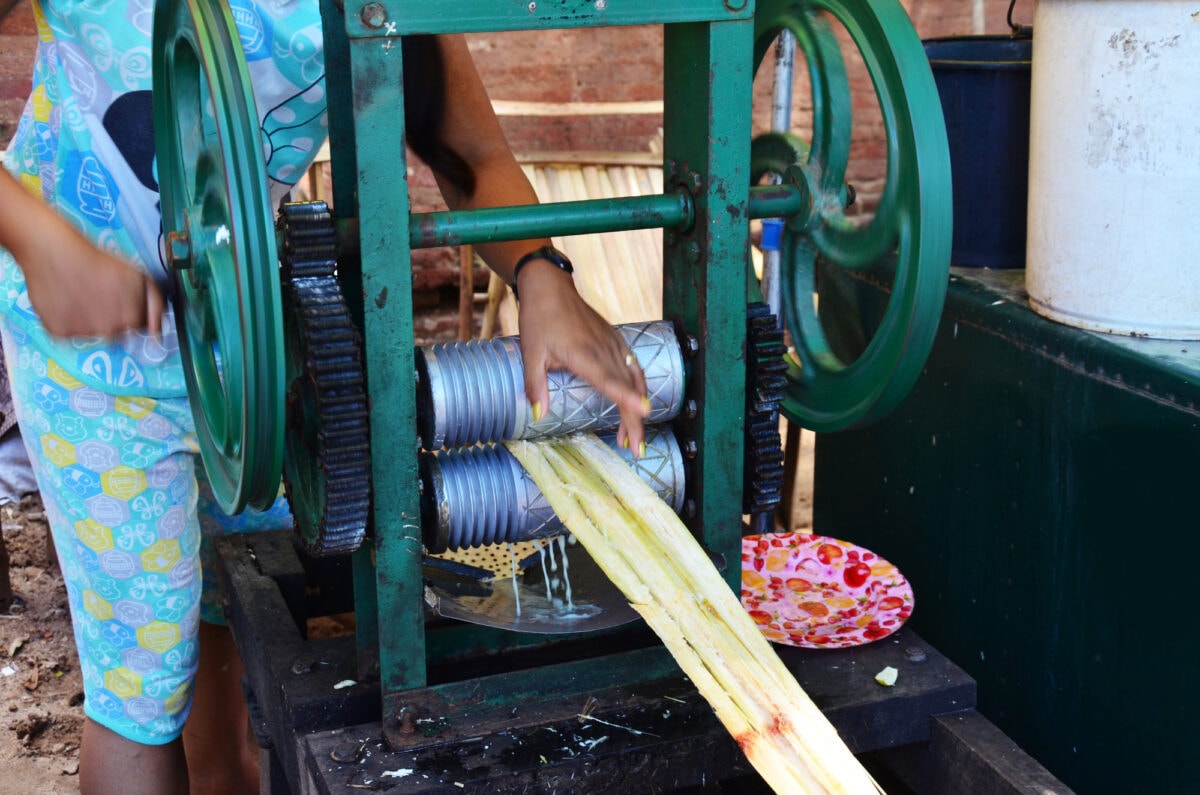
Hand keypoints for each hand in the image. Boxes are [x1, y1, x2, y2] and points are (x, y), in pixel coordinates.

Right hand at [0, 171, 164, 337]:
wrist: (51, 249)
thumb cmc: (94, 258)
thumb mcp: (135, 274)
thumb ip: (153, 302)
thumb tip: (158, 330)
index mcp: (132, 315)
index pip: (138, 325)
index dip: (130, 309)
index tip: (118, 296)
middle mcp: (111, 329)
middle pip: (117, 331)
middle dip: (110, 314)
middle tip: (97, 292)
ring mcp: (85, 332)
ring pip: (93, 333)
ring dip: (89, 318)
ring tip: (79, 293)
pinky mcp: (60, 332)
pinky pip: (69, 333)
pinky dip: (67, 319)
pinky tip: (64, 299)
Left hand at [515, 261, 648, 452]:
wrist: (551, 287)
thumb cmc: (539, 319)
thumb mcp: (531, 353)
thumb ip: (535, 385)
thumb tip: (538, 415)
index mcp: (583, 353)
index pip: (609, 380)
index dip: (626, 397)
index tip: (644, 412)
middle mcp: (603, 349)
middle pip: (626, 388)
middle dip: (634, 420)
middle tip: (637, 449)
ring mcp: (613, 343)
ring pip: (633, 379)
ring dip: (636, 408)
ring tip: (633, 436)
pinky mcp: (615, 340)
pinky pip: (633, 367)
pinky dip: (638, 388)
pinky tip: (637, 402)